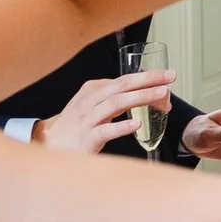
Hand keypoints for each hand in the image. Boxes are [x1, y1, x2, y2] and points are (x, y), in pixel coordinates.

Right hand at [34, 72, 175, 153]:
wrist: (50, 144)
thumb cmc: (78, 125)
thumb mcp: (96, 105)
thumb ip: (119, 98)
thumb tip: (154, 96)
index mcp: (94, 90)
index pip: (125, 80)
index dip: (148, 78)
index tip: (168, 78)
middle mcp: (91, 100)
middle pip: (122, 86)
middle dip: (148, 80)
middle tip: (170, 77)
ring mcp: (88, 119)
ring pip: (116, 104)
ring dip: (140, 97)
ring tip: (161, 95)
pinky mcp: (87, 138)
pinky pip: (105, 131)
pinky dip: (121, 127)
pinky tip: (137, 125)